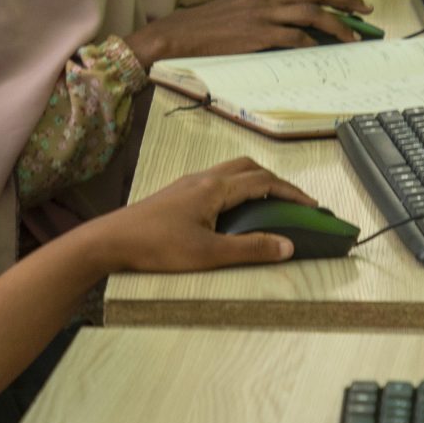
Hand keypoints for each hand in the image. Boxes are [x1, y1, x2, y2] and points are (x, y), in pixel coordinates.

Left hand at [91, 158, 325, 271]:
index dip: (291, 192)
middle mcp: (203, 178)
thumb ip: (249, 249)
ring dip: (254, 183)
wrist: (111, 241)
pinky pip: (216, 182)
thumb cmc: (157, 246)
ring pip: (230, 172)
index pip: (263, 181)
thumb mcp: (208, 254)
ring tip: (268, 207)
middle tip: (292, 203)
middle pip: (248, 168)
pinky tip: (232, 213)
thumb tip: (287, 246)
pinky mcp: (177, 194)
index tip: (312, 206)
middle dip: (275, 182)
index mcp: (215, 188)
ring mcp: (187, 184)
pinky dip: (235, 190)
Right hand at [126, 0, 370, 65]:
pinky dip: (310, 43)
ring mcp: (263, 16)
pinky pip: (292, 38)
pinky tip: (319, 50)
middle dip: (346, 3)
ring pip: (311, 15)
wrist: (182, 33)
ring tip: (351, 39)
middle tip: (366, 13)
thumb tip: (294, 22)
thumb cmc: (210, 24)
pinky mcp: (257, 35)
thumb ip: (267, 9)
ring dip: (336, 27)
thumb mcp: (241, 7)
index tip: (356, 3)